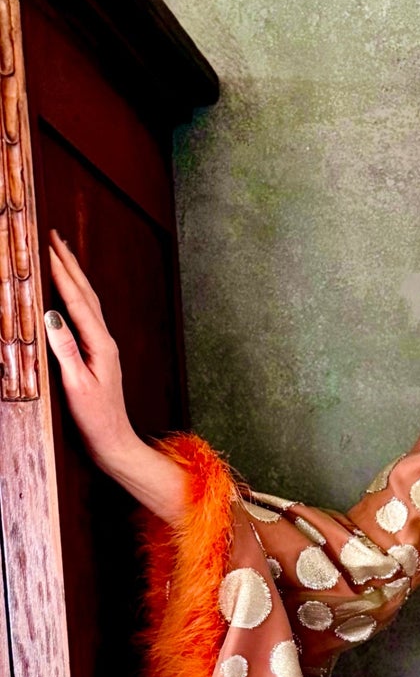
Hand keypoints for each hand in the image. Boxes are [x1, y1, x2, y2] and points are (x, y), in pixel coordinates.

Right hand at [43, 231, 137, 466]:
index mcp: (100, 345)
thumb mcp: (77, 385)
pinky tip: (69, 291)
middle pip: (86, 293)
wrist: (114, 441)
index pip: (77, 300)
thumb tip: (53, 316)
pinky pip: (85, 315)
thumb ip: (65, 350)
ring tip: (61, 253)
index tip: (47, 246)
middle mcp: (104, 341)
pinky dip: (75, 295)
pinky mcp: (98, 354)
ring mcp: (103, 347)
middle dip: (69, 263)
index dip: (61, 272)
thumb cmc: (95, 419)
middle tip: (54, 235)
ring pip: (88, 301)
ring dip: (74, 275)